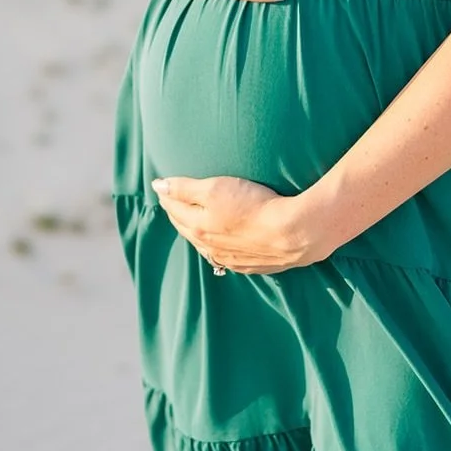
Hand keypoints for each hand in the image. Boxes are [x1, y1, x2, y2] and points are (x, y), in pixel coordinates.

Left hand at [149, 173, 331, 273]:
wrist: (293, 233)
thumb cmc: (254, 205)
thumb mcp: (215, 188)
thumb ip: (184, 188)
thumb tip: (157, 186)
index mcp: (198, 227)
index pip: (175, 209)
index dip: (168, 195)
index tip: (163, 186)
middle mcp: (209, 247)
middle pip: (187, 227)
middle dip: (177, 213)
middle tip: (172, 200)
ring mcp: (229, 259)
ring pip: (204, 244)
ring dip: (195, 230)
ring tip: (193, 219)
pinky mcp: (249, 264)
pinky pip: (224, 256)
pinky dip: (216, 245)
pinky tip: (220, 242)